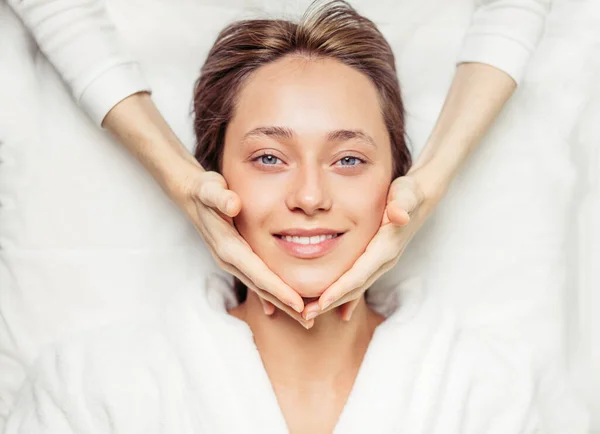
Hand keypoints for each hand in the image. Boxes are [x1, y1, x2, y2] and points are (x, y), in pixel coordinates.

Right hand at [167, 163, 313, 327]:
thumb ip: (220, 197)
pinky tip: (284, 307)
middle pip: (262, 288)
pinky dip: (271, 295)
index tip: (299, 304)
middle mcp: (229, 260)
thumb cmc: (205, 191)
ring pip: (260, 288)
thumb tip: (233, 205)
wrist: (191, 196)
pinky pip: (257, 281)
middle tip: (309, 322)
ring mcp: (232, 263)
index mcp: (228, 247)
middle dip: (285, 306)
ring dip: (282, 304)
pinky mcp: (236, 261)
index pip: (259, 273)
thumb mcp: (211, 189)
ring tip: (304, 319)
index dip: (279, 290)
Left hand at [302, 172, 444, 321]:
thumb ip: (403, 204)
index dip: (339, 289)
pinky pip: (359, 283)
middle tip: (305, 315)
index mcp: (385, 248)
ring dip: (333, 302)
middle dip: (330, 302)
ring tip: (309, 313)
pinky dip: (346, 297)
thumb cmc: (408, 193)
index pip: (359, 274)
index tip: (320, 302)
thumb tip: (400, 215)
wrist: (419, 199)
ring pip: (355, 288)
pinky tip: (337, 312)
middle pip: (354, 288)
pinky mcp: (376, 262)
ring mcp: (380, 264)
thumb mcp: (406, 194)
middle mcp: (384, 261)